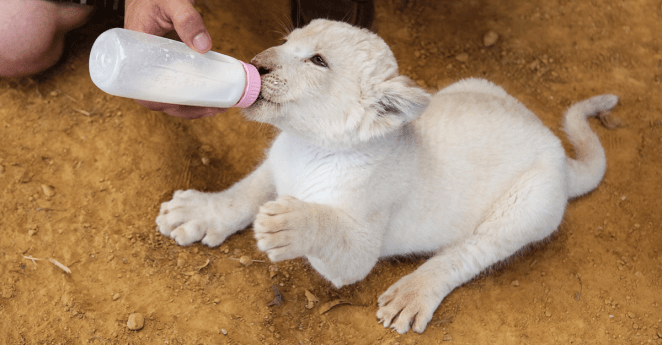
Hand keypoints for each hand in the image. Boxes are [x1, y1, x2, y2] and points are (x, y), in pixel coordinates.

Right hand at [125, 0, 225, 118]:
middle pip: (158, 99)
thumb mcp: (171, 3)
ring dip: (191, 105)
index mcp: (132, 53)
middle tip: (213, 109)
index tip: (187, 107)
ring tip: (216, 106)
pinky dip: (190, 92)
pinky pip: (173, 82)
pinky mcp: (163, 60)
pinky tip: (208, 94)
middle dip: (186, 109)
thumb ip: (187, 20)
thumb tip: (203, 46)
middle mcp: (140, 62)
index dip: (162, 104)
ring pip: (167, 94)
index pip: (141, 91)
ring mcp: (152, 63)